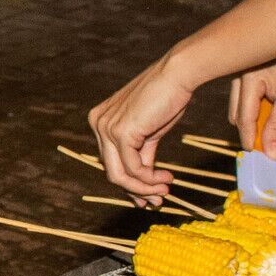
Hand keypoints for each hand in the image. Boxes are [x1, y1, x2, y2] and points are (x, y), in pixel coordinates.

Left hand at [88, 55, 202, 204]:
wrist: (178, 75)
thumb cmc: (167, 100)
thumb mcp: (150, 133)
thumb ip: (142, 157)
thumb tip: (146, 188)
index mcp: (100, 121)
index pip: (110, 161)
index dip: (130, 183)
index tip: (150, 198)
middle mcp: (97, 123)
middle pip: (112, 171)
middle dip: (136, 190)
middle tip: (159, 200)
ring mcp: (106, 127)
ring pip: (120, 175)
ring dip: (144, 188)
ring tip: (165, 190)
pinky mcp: (121, 132)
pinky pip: (133, 168)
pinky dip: (149, 179)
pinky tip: (166, 178)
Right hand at [227, 51, 275, 163]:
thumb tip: (271, 154)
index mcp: (250, 75)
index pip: (244, 115)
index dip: (250, 138)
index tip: (256, 156)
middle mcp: (242, 71)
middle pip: (238, 112)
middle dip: (251, 129)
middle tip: (268, 145)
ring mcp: (245, 71)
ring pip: (240, 106)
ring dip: (254, 119)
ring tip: (273, 125)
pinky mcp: (252, 73)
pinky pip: (247, 98)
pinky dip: (258, 109)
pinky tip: (273, 110)